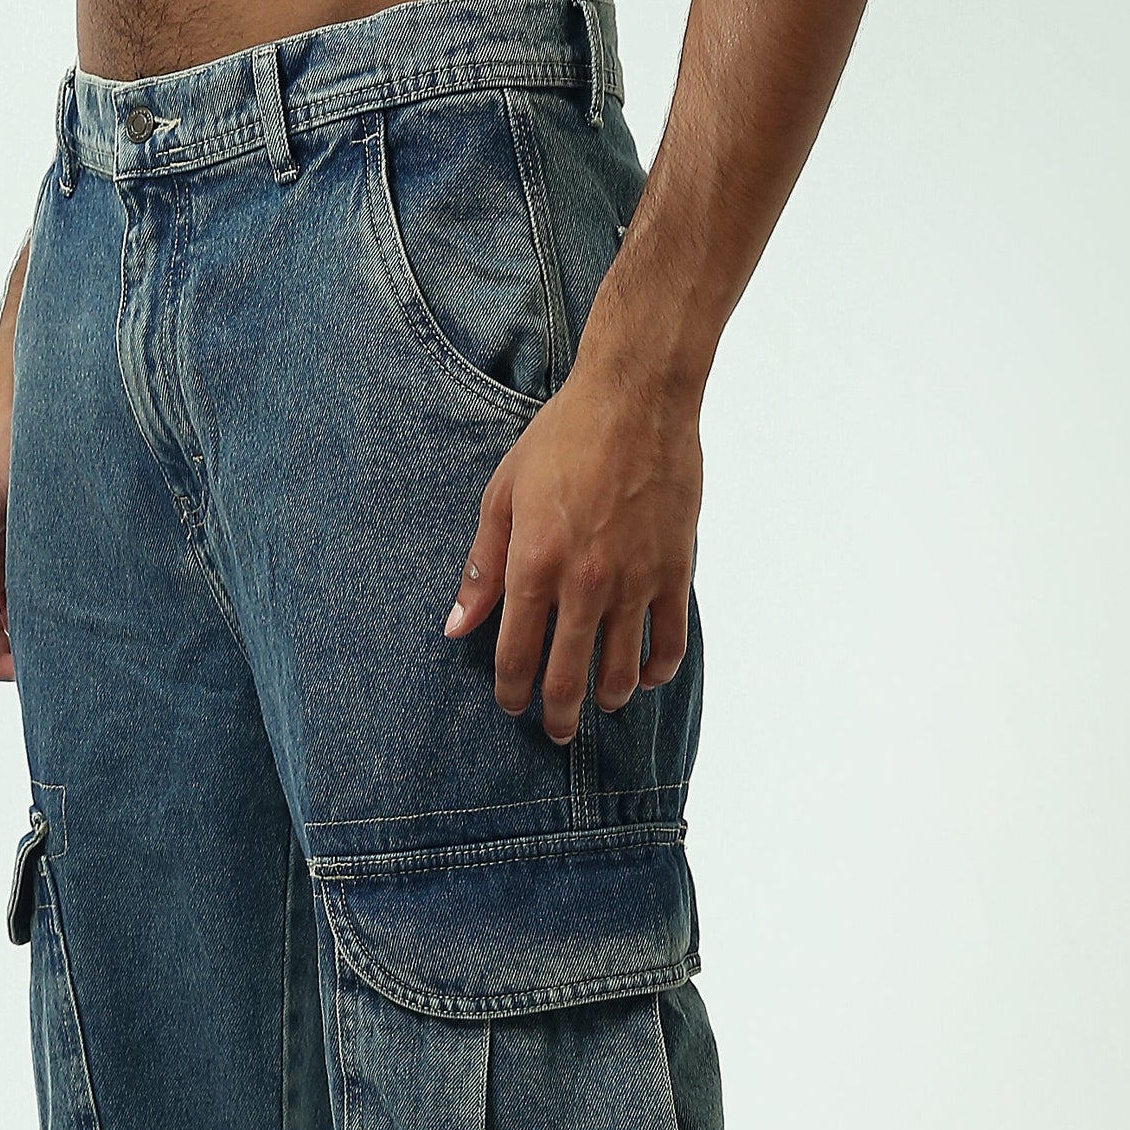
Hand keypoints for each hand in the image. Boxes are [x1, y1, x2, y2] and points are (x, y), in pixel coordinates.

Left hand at [444, 354, 702, 746]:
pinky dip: (656, 670)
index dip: (511, 693)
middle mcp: (583, 585)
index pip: (516, 658)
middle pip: (567, 679)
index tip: (511, 706)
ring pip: (620, 671)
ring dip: (606, 700)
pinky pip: (668, 642)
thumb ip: (481, 569)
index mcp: (533, 567)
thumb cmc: (562, 439)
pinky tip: (644, 677)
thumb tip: (456, 628)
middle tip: (556, 732)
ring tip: (599, 704)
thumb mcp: (503, 496)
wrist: (636, 397)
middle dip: (558, 716)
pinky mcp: (673, 571)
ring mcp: (633, 581)